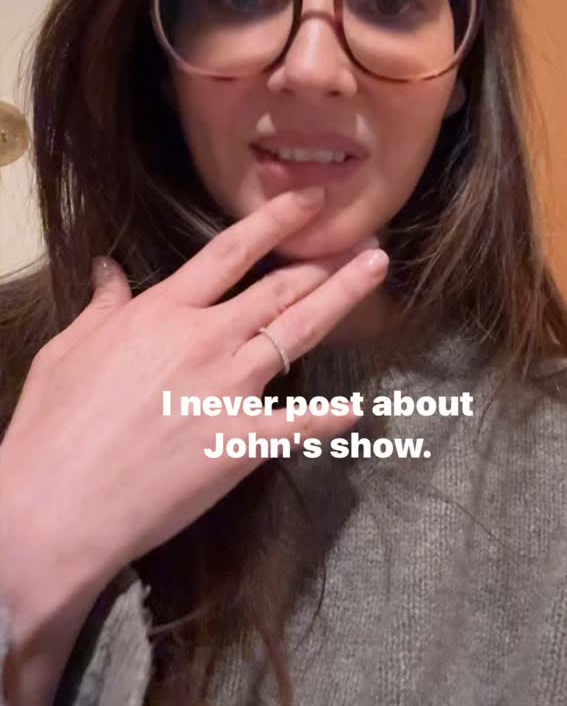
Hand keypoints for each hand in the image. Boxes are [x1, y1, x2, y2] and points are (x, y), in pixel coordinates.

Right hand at [0, 188, 387, 596]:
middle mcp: (206, 339)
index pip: (230, 252)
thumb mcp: (67, 350)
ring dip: (341, 299)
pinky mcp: (244, 444)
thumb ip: (102, 306)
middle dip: (324, 261)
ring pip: (297, 334)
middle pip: (277, 289)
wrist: (57, 505)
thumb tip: (109, 268)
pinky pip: (301, 422)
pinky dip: (333, 416)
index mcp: (163, 312)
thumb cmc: (52, 425)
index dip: (276, 220)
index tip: (311, 201)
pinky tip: (359, 407)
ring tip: (376, 271)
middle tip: (363, 242)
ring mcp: (230, 390)